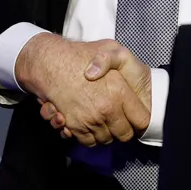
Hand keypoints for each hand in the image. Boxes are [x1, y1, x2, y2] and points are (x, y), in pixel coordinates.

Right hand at [15, 34, 149, 146]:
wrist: (48, 63)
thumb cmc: (79, 55)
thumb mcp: (109, 48)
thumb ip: (123, 62)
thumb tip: (129, 86)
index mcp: (119, 92)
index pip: (142, 121)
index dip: (140, 120)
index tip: (135, 117)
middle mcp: (106, 109)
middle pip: (125, 135)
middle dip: (123, 129)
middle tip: (119, 120)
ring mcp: (90, 120)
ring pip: (106, 140)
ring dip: (106, 133)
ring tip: (102, 119)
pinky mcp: (74, 127)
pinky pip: (89, 142)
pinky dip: (89, 136)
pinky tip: (89, 122)